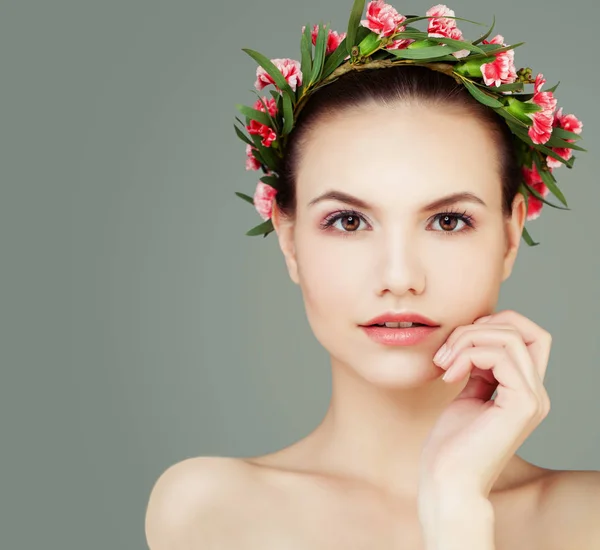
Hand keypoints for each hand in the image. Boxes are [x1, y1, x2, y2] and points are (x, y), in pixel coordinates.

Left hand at [418, 309, 551, 499]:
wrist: (448, 481)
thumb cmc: (451, 445)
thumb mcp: (467, 397)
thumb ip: (479, 371)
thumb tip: (475, 340)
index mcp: (524, 390)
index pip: (528, 335)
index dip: (494, 324)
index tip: (458, 342)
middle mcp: (536, 393)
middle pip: (523, 328)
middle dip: (478, 326)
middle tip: (446, 350)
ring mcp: (534, 398)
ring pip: (510, 336)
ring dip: (467, 339)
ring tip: (443, 362)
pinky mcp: (523, 404)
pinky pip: (499, 355)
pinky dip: (467, 355)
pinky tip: (448, 376)